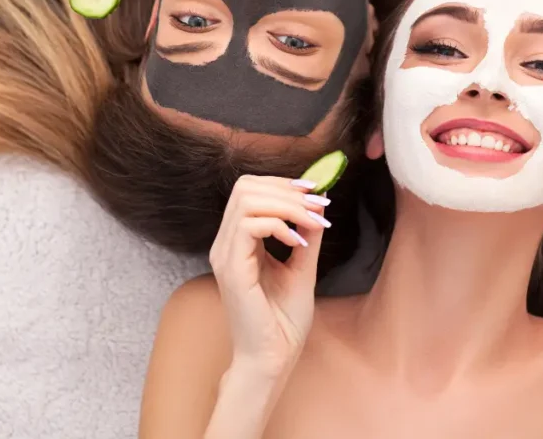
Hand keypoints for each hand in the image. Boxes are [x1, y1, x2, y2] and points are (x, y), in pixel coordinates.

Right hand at [209, 176, 331, 376]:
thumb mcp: (302, 266)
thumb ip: (306, 234)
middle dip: (287, 190)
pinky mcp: (231, 269)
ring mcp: (224, 255)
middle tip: (318, 206)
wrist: (273, 357)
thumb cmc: (283, 320)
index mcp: (237, 242)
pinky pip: (249, 225)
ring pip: (247, 199)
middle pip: (245, 187)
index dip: (282, 184)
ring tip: (312, 222)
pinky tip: (297, 242)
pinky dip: (279, 225)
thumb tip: (318, 203)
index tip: (315, 194)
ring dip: (287, 204)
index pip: (249, 190)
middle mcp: (225, 244)